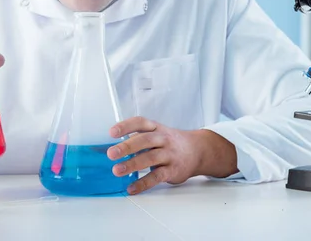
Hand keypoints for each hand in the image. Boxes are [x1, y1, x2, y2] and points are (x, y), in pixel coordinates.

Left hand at [107, 117, 237, 194]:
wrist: (198, 150)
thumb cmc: (170, 142)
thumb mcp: (157, 134)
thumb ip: (138, 139)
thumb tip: (115, 148)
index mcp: (156, 128)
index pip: (140, 123)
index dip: (126, 126)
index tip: (112, 132)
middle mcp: (162, 139)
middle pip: (144, 140)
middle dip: (127, 147)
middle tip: (111, 153)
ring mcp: (169, 154)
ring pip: (150, 158)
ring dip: (132, 164)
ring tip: (117, 170)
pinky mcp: (173, 170)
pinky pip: (157, 177)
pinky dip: (143, 183)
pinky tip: (132, 188)